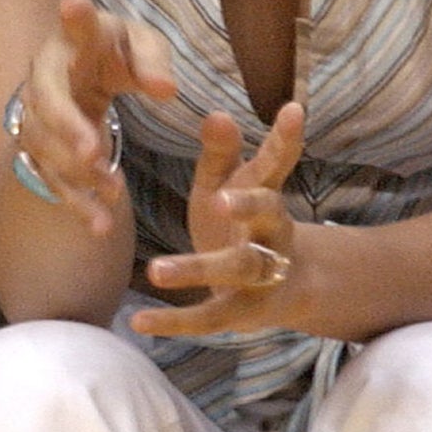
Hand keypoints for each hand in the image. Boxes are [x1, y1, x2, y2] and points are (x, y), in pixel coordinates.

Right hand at [11, 0, 175, 234]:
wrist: (80, 70)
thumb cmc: (116, 50)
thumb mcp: (143, 45)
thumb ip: (154, 63)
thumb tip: (167, 91)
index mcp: (73, 39)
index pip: (73, 27)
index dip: (73, 18)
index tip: (73, 4)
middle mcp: (45, 74)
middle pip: (46, 100)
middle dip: (66, 127)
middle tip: (91, 152)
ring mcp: (35, 112)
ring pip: (43, 146)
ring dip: (74, 172)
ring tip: (112, 192)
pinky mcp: (39, 146)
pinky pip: (50, 177)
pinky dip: (74, 202)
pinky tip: (99, 224)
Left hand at [131, 102, 306, 337]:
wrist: (279, 287)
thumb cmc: (241, 222)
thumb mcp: (228, 184)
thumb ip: (221, 154)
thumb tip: (217, 112)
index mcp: (267, 197)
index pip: (278, 165)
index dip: (286, 139)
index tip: (293, 109)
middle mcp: (273, 236)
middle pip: (269, 218)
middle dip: (248, 207)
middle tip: (220, 199)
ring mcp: (262, 278)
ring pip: (238, 271)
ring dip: (198, 269)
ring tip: (156, 270)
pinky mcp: (242, 312)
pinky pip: (209, 318)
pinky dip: (174, 322)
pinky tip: (138, 322)